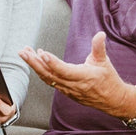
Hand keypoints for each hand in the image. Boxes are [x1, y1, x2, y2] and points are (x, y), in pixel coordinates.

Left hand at [19, 31, 135, 118]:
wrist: (112, 100)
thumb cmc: (109, 80)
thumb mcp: (105, 62)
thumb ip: (99, 47)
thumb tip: (100, 34)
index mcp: (84, 77)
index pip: (64, 70)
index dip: (52, 62)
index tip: (42, 53)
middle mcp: (73, 85)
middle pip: (50, 75)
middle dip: (35, 63)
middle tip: (23, 52)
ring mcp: (68, 90)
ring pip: (47, 78)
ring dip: (35, 66)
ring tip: (25, 53)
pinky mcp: (66, 92)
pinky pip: (50, 82)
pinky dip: (41, 72)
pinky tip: (36, 62)